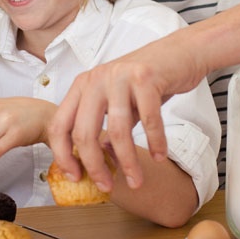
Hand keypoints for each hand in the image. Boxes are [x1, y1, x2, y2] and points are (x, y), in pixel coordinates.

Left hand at [48, 36, 204, 191]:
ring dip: (128, 162)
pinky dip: (156, 142)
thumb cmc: (146, 81)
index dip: (63, 155)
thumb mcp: (117, 101)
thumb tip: (96, 159)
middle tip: (107, 186)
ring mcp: (119, 76)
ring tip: (136, 180)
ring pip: (117, 131)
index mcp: (82, 85)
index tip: (75, 177)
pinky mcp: (145, 77)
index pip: (60, 125)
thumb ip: (104, 125)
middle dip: (94, 166)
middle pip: (84, 133)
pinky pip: (148, 120)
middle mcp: (95, 79)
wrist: (179, 52)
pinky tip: (160, 156)